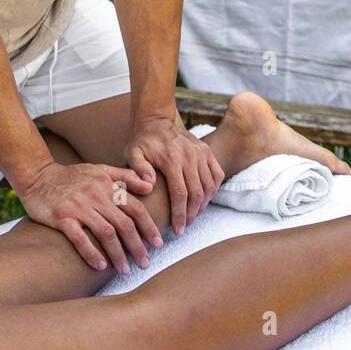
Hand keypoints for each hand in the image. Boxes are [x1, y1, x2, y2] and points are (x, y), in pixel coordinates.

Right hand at [18, 160, 160, 274]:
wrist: (38, 176)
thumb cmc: (72, 176)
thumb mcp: (101, 169)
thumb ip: (126, 177)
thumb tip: (151, 186)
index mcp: (108, 186)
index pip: (136, 208)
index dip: (149, 227)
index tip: (158, 244)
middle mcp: (96, 196)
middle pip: (124, 224)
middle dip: (138, 246)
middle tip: (145, 263)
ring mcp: (78, 207)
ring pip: (106, 233)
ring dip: (119, 254)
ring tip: (126, 270)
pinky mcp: (62, 217)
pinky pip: (80, 238)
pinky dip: (92, 253)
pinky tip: (101, 266)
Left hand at [125, 112, 223, 237]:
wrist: (156, 120)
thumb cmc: (142, 141)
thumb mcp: (133, 153)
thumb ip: (138, 169)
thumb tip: (149, 186)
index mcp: (172, 159)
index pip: (181, 193)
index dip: (180, 214)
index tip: (177, 230)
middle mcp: (190, 156)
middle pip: (197, 193)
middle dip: (192, 215)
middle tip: (184, 227)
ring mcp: (201, 153)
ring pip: (209, 187)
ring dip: (203, 206)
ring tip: (192, 217)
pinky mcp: (207, 151)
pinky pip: (217, 175)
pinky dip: (213, 190)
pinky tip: (204, 200)